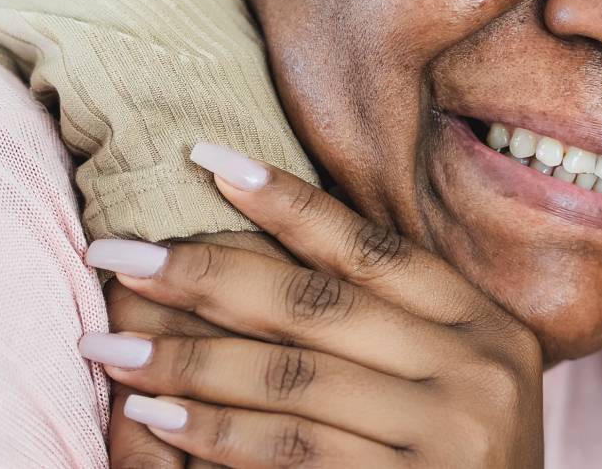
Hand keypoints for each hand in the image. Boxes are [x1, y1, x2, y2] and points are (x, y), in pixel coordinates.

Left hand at [82, 144, 544, 467]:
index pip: (375, 250)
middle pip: (319, 307)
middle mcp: (476, 374)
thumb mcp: (457, 387)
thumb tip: (267, 244)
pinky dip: (213, 433)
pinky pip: (289, 453)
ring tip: (111, 348)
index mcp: (490, 330)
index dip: (289, 203)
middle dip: (207, 273)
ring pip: (291, 379)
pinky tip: (155, 419)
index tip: (207, 160)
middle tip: (121, 254)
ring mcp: (445, 438)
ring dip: (187, 360)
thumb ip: (394, 328)